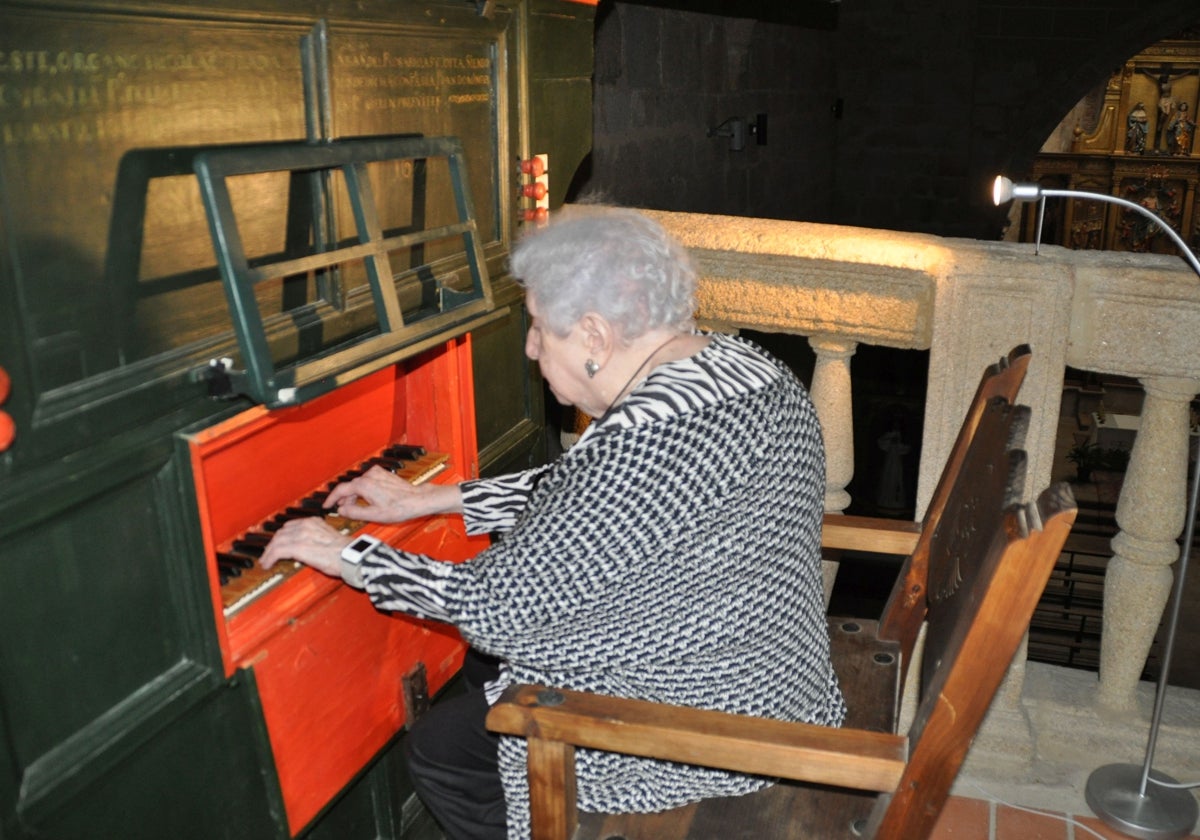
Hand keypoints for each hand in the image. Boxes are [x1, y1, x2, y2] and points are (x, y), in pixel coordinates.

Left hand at [259, 516, 351, 577]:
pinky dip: (269, 557)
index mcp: (314, 521)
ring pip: (277, 541)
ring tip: (265, 560)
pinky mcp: (298, 547)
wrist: (350, 557)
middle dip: (273, 543)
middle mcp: (306, 525)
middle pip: (281, 532)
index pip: (290, 526)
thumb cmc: (346, 552)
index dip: (281, 536)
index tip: (278, 543)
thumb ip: (317, 540)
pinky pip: (277, 551)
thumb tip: (311, 549)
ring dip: (268, 551)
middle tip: (268, 553)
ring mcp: (301, 535)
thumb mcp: (329, 539)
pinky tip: (267, 563)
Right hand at [324, 465, 461, 522]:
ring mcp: (377, 473)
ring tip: (356, 507)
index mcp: (364, 485)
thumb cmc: (399, 508)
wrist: (417, 500)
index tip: (326, 506)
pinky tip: (367, 500)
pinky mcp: (383, 474)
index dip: (331, 499)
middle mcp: (369, 475)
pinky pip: (367, 481)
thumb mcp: (373, 515)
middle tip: (342, 510)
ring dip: (355, 495)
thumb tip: (341, 510)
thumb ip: (354, 512)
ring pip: (358, 484)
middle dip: (344, 499)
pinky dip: (363, 490)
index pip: (340, 490)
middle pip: (349, 487)